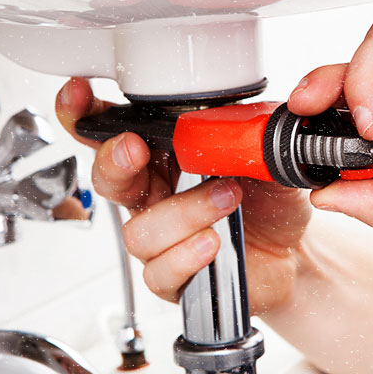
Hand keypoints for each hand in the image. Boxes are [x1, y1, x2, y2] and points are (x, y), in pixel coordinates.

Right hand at [56, 77, 311, 313]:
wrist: (293, 251)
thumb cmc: (269, 201)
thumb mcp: (261, 155)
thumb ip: (237, 130)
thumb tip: (217, 112)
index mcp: (166, 160)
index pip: (114, 135)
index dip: (86, 115)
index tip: (80, 96)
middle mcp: (155, 198)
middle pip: (108, 181)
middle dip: (114, 162)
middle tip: (134, 149)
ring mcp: (162, 240)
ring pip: (139, 230)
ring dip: (183, 212)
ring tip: (227, 199)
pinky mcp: (175, 277)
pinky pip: (159, 272)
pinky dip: (186, 255)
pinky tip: (213, 243)